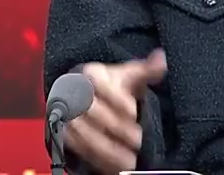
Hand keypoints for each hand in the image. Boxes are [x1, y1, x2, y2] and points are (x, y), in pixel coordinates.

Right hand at [65, 50, 167, 173]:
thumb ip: (145, 69)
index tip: (133, 111)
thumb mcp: (127, 74)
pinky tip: (114, 166)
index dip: (117, 99)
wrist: (80, 94)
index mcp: (91, 74)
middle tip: (138, 139)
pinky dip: (97, 159)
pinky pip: (79, 149)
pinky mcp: (62, 134)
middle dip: (117, 127)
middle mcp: (75, 92)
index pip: (101, 84)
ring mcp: (67, 114)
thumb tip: (161, 59)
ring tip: (130, 159)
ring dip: (108, 149)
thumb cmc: (109, 85)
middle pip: (94, 111)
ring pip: (85, 133)